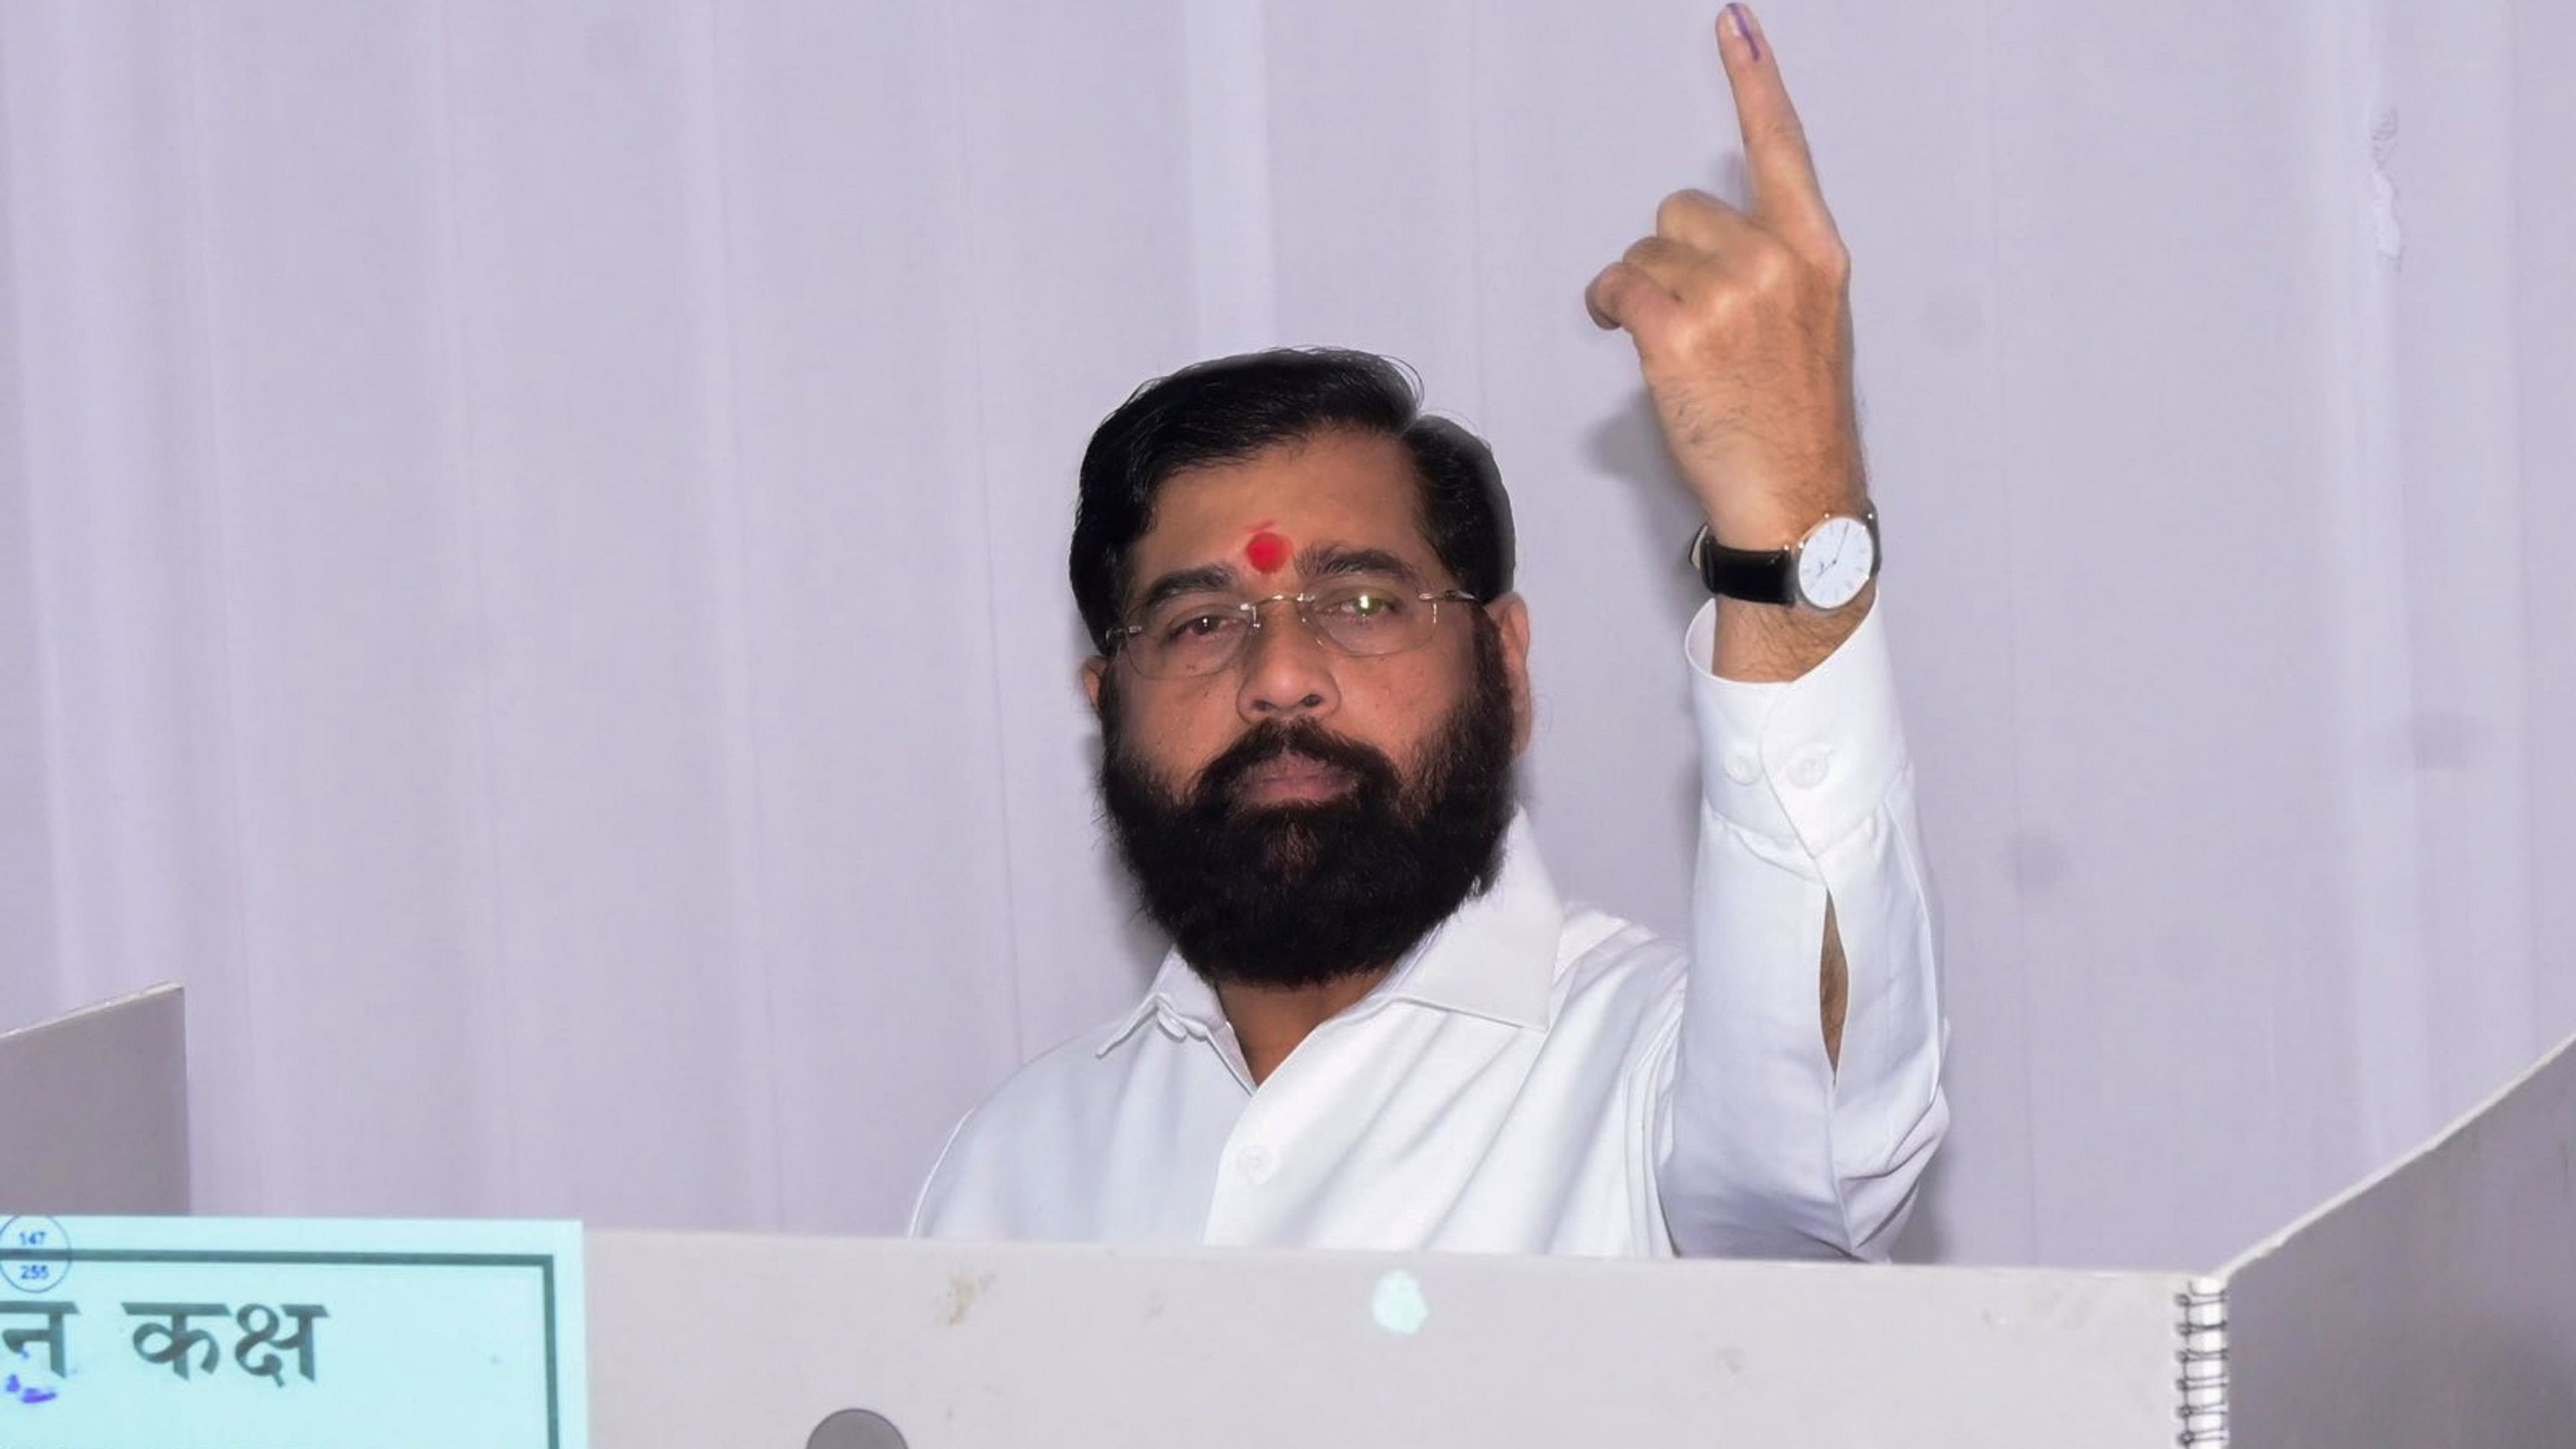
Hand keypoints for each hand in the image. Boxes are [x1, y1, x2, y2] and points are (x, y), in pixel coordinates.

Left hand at [1584, 5, 1861, 556]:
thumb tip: (1709, 247)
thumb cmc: (1795, 422)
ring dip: (1640, 289)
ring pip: (1647, 251)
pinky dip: (1610, 306)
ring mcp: (1730, 295)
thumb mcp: (1809, 327)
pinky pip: (1620, 287)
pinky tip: (1624, 332)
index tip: (1733, 25)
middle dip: (1670, 256)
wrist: (1795, 498)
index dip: (1755, 83)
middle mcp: (1778, 262)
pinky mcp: (1681, 331)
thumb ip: (1772, 268)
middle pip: (1683, 210)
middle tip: (1688, 316)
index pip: (1781, 150)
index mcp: (1817, 254)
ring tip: (1671, 343)